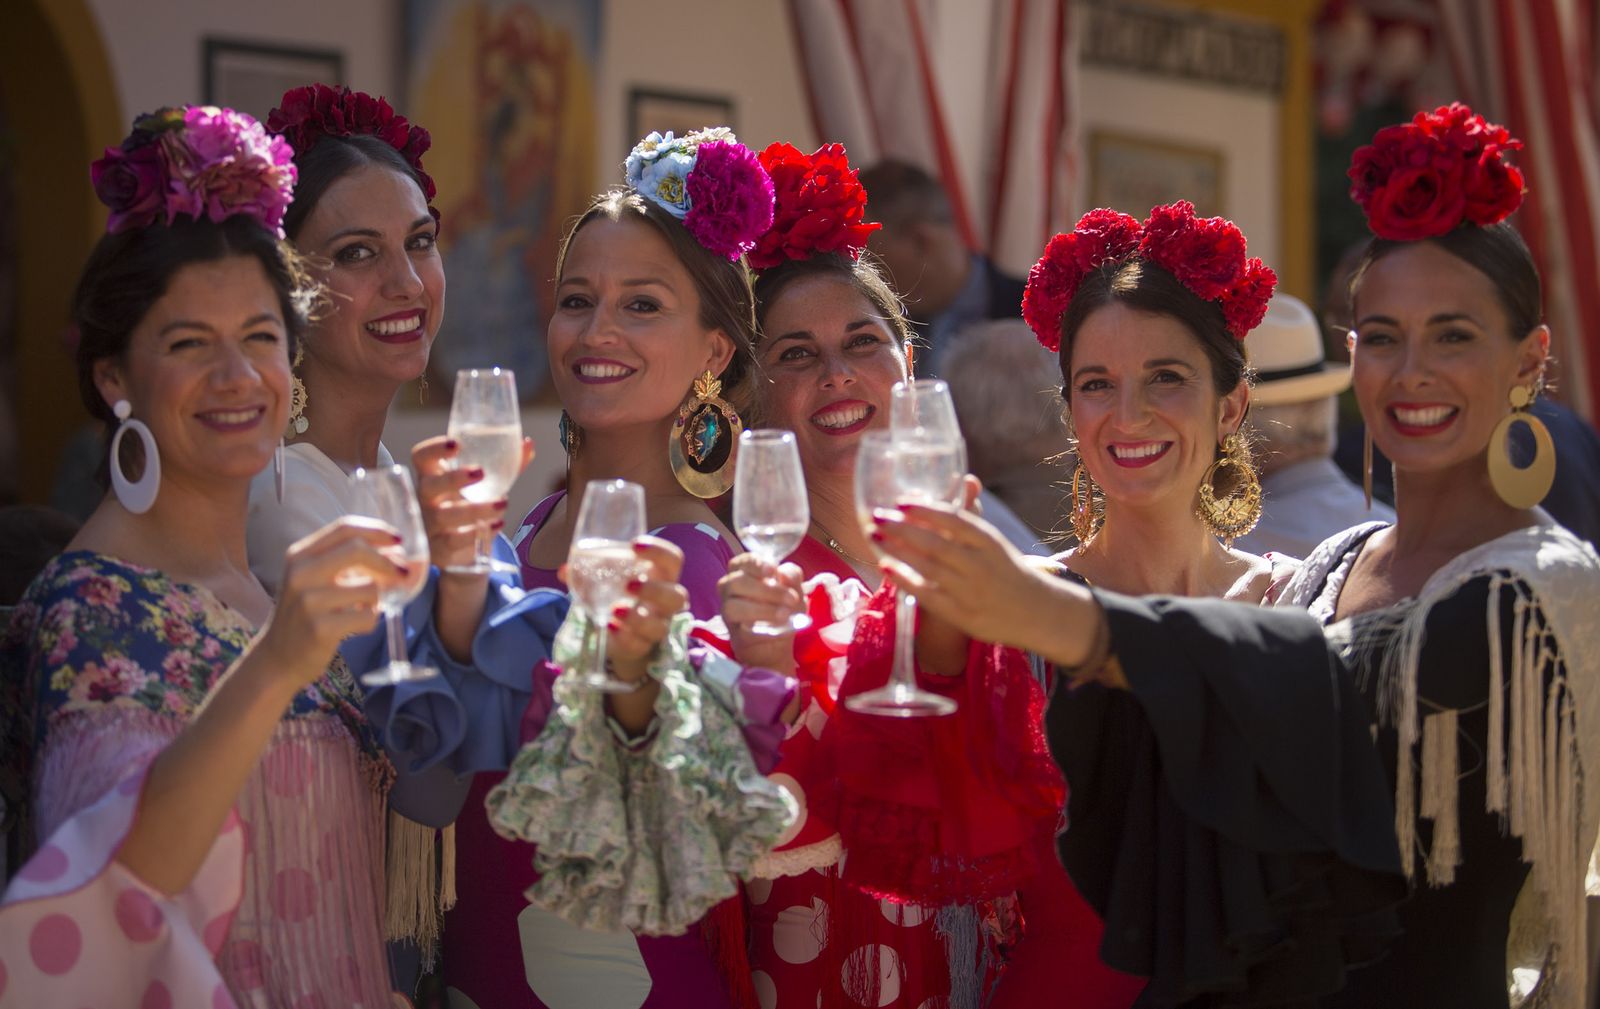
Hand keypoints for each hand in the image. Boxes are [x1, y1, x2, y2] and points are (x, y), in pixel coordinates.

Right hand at [258, 517, 409, 688]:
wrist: (278, 658)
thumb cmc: (305, 614)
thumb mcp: (314, 579)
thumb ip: (346, 562)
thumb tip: (397, 552)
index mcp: (299, 555)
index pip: (345, 528)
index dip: (377, 531)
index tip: (399, 540)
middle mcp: (301, 573)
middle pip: (358, 549)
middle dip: (387, 561)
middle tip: (403, 573)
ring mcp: (309, 601)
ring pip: (369, 588)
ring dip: (376, 599)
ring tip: (361, 609)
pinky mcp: (321, 628)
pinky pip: (367, 617)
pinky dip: (370, 621)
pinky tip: (354, 626)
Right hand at [411, 434, 533, 572]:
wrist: (464, 552)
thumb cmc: (470, 507)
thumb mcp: (485, 486)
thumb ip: (506, 465)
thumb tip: (528, 443)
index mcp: (433, 477)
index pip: (421, 457)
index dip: (434, 449)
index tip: (457, 444)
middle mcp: (426, 500)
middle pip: (429, 485)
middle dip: (453, 478)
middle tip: (480, 472)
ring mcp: (429, 525)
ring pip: (445, 515)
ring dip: (476, 508)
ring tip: (503, 502)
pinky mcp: (439, 549)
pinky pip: (453, 540)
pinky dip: (476, 533)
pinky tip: (497, 524)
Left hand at [560, 536, 687, 684]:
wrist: (615, 630)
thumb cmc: (617, 594)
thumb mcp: (606, 579)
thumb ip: (588, 572)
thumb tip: (564, 570)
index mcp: (661, 576)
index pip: (673, 559)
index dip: (659, 551)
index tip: (635, 545)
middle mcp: (665, 602)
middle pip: (677, 596)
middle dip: (654, 590)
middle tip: (629, 585)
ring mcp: (656, 626)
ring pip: (660, 626)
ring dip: (638, 617)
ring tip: (615, 609)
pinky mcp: (642, 646)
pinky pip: (639, 644)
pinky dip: (625, 636)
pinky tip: (610, 626)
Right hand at [717, 553, 804, 673]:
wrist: (776, 644)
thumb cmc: (782, 608)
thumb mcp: (794, 590)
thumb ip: (792, 577)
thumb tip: (783, 573)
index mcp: (743, 573)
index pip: (742, 561)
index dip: (755, 564)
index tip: (772, 570)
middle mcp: (729, 590)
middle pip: (736, 582)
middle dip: (766, 590)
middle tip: (791, 599)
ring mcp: (728, 613)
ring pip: (732, 606)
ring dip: (762, 610)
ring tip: (784, 615)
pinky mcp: (734, 635)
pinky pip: (742, 632)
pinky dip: (761, 631)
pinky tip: (776, 632)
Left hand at [871, 502, 1056, 652]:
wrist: (1035, 612)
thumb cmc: (1005, 569)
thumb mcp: (993, 540)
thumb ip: (973, 514)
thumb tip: (965, 479)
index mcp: (989, 541)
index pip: (955, 520)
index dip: (926, 510)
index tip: (900, 502)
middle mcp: (979, 564)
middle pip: (936, 543)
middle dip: (902, 529)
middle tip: (876, 516)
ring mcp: (970, 590)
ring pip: (928, 567)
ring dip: (897, 550)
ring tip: (874, 535)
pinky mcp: (961, 614)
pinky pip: (927, 594)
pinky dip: (904, 579)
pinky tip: (885, 566)